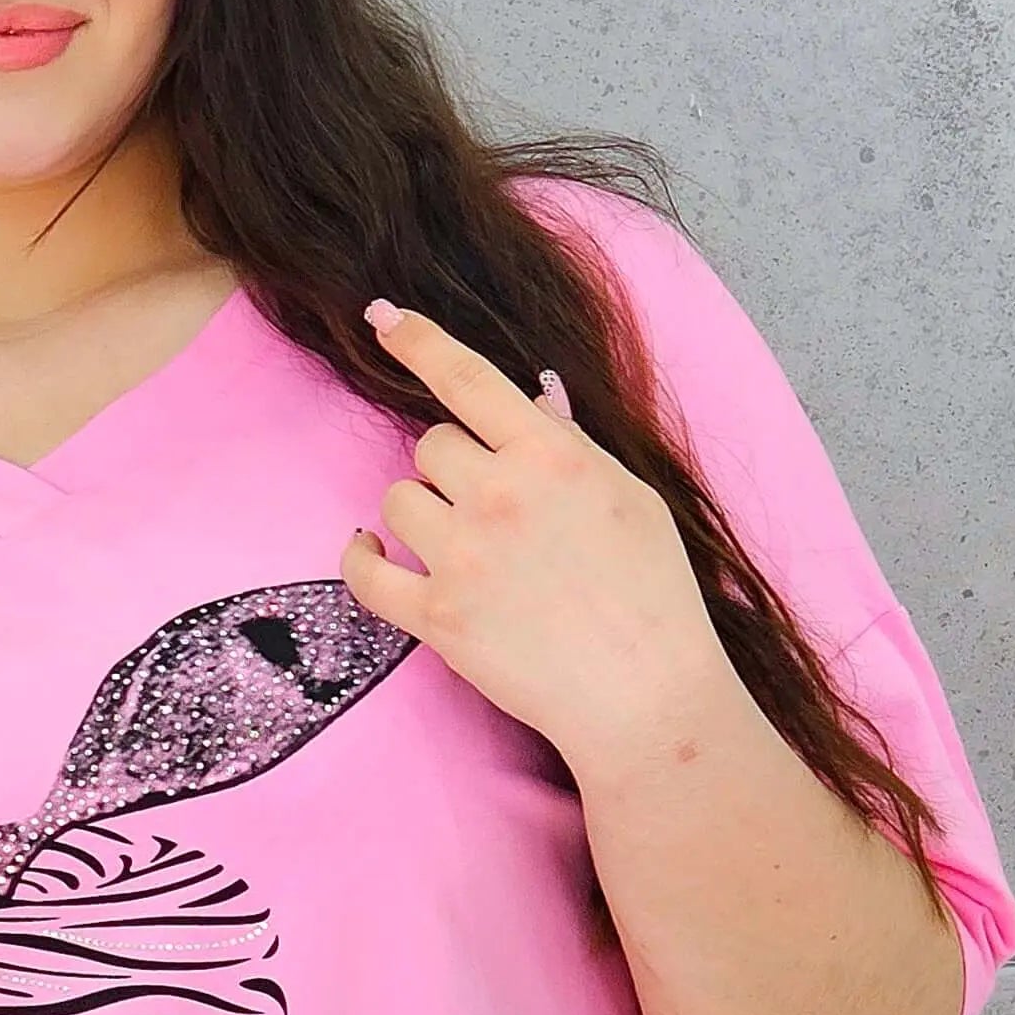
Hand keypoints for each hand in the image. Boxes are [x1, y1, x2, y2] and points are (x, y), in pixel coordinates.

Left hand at [341, 300, 726, 769]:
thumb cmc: (653, 596)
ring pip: (397, 499)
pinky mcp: (435, 617)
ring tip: (464, 549)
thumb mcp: (631, 499)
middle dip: (453, 468)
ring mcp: (462, 557)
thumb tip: (532, 400)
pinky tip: (373, 551)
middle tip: (493, 510)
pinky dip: (361, 556)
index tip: (383, 318)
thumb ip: (571, 447)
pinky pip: (364, 570)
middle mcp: (499, 496)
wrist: (646, 696)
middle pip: (432, 444)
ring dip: (419, 515)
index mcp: (551, 456)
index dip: (419, 340)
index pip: (468, 379)